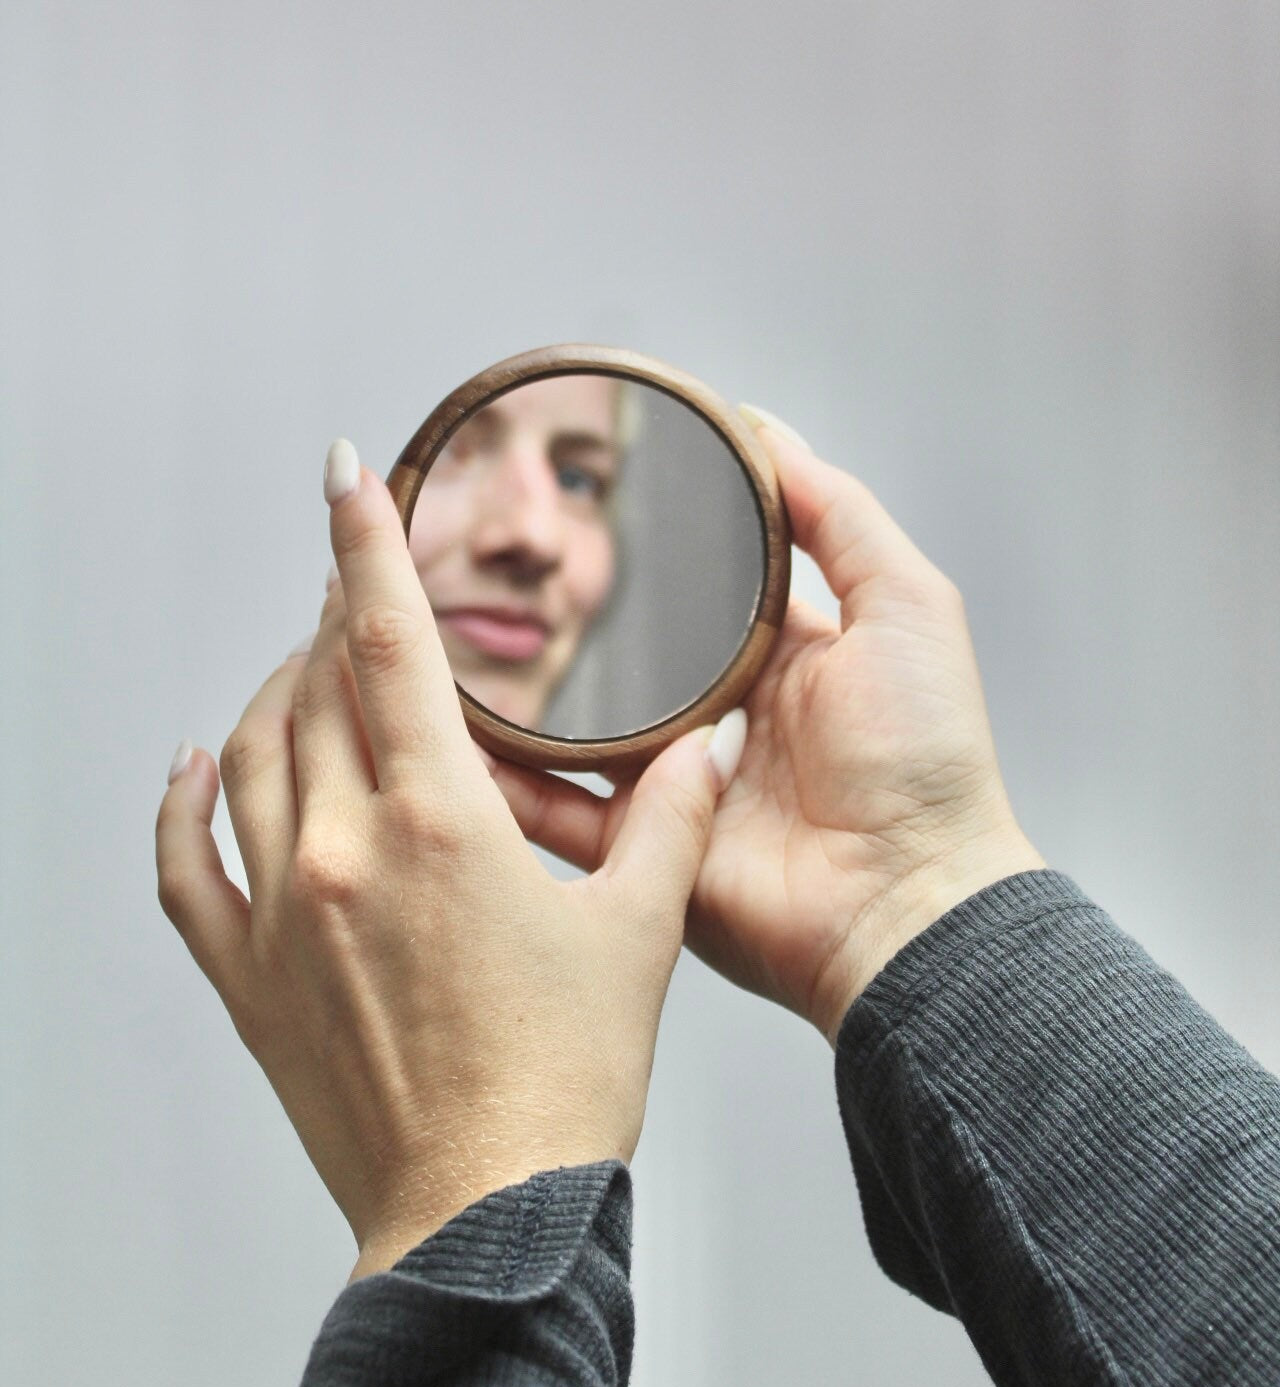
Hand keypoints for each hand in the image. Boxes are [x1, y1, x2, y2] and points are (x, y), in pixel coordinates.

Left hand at [156, 445, 743, 1277]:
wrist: (484, 1213)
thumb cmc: (566, 1078)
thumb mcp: (638, 931)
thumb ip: (669, 819)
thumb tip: (702, 745)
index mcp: (444, 825)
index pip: (393, 645)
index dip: (368, 545)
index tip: (345, 473)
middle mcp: (344, 851)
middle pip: (318, 686)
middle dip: (340, 616)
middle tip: (365, 588)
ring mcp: (282, 913)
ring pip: (247, 755)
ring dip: (276, 691)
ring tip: (311, 666)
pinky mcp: (249, 974)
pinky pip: (186, 862)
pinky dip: (181, 801)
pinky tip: (190, 765)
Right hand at [484, 417, 1044, 1046]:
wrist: (906, 900)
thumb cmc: (925, 757)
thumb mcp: (906, 605)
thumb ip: (839, 517)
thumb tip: (768, 431)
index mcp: (778, 658)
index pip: (695, 589)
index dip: (648, 550)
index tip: (584, 504)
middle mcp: (718, 719)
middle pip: (623, 659)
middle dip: (564, 625)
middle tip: (487, 574)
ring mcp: (676, 786)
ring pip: (574, 732)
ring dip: (518, 699)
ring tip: (446, 645)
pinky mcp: (642, 850)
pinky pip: (556, 810)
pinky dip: (504, 782)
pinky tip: (451, 737)